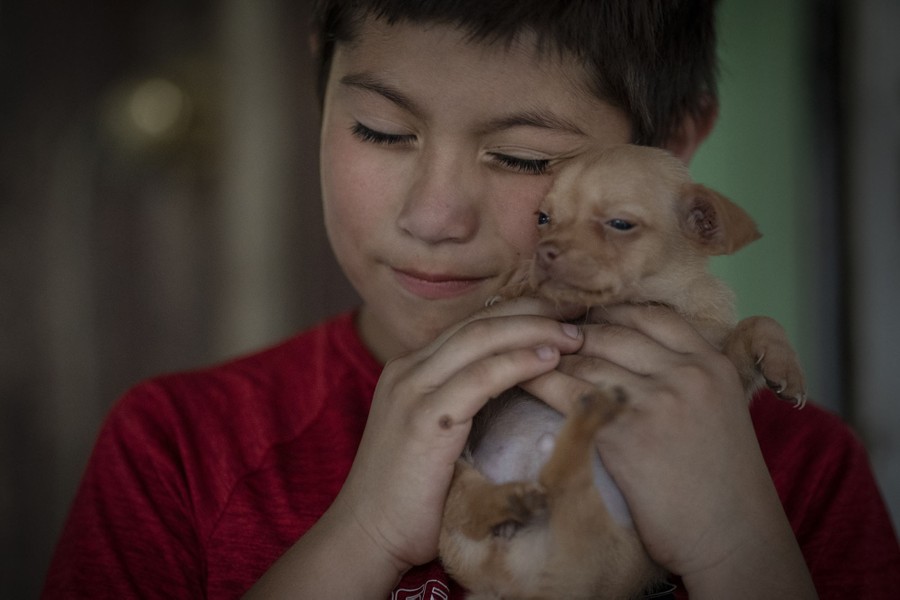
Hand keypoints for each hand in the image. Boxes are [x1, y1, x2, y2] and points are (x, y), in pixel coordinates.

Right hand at [325, 298, 583, 572]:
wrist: (365, 536)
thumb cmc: (410, 496)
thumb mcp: (436, 436)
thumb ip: (464, 406)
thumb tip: (519, 395)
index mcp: (411, 369)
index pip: (471, 325)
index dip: (519, 314)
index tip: (561, 316)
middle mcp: (407, 369)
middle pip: (479, 322)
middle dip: (533, 312)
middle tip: (577, 315)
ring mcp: (412, 390)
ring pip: (480, 339)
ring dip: (533, 331)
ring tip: (574, 336)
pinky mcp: (424, 419)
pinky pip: (479, 378)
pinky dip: (517, 363)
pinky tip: (549, 361)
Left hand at [523, 304, 814, 597]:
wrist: (733, 537)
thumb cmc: (723, 482)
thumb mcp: (719, 410)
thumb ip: (684, 377)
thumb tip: (632, 354)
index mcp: (712, 363)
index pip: (651, 315)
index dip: (611, 312)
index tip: (584, 318)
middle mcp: (686, 373)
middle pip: (612, 333)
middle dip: (573, 335)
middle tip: (543, 339)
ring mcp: (656, 401)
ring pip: (586, 361)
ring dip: (551, 358)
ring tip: (524, 359)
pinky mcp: (624, 434)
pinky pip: (568, 395)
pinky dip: (540, 385)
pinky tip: (521, 382)